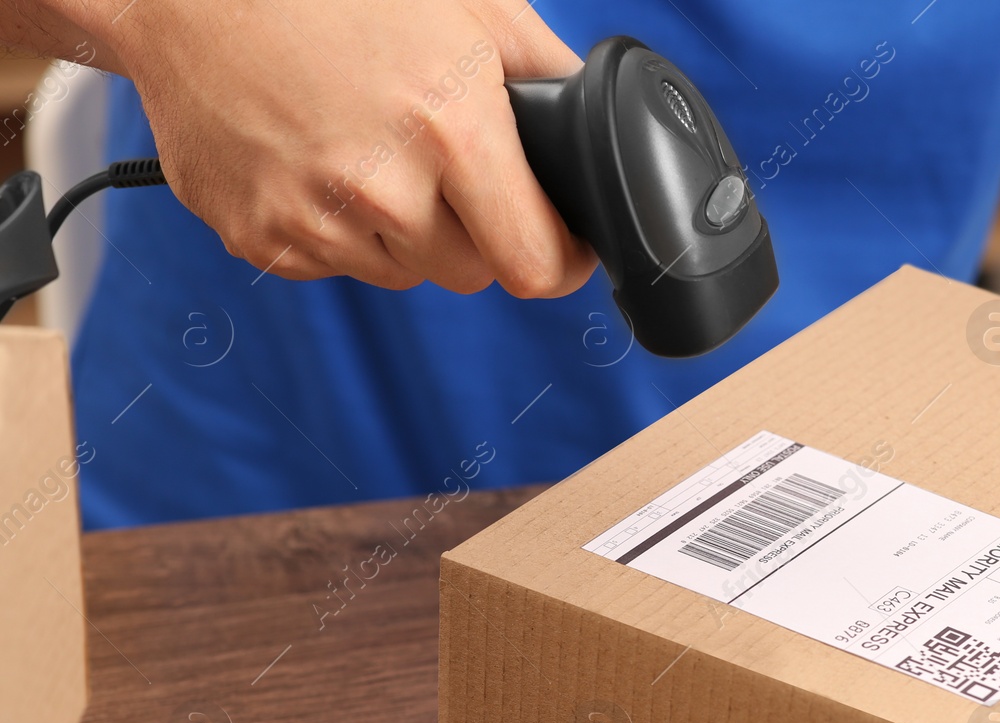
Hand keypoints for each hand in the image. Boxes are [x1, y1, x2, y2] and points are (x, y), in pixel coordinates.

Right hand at [90, 0, 596, 295]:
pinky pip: (337, 267)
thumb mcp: (468, 5)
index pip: (535, 264)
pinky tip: (321, 163)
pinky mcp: (262, 240)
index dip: (560, 259)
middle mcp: (385, 188)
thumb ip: (543, 74)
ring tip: (375, 150)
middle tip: (447, 169)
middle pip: (473, 273)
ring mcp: (317, 222)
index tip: (561, 247)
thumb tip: (590, 127)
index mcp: (451, 130)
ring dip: (408, 233)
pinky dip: (342, 231)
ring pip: (406, 272)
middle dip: (477, 232)